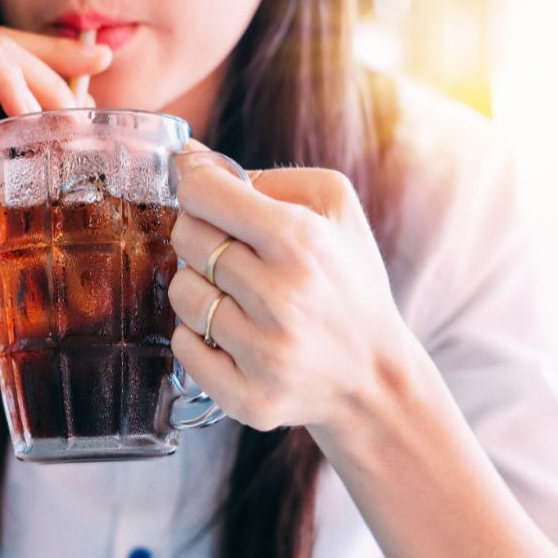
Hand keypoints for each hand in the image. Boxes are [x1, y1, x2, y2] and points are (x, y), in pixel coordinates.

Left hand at [168, 157, 409, 431]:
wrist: (375, 376)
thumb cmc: (349, 282)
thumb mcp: (335, 208)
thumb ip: (267, 177)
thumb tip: (190, 159)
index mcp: (302, 240)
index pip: (203, 193)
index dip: (196, 187)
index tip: (205, 194)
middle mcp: (282, 297)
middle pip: (186, 238)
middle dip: (200, 236)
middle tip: (232, 251)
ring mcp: (265, 353)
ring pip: (182, 294)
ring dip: (200, 289)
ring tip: (237, 296)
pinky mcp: (250, 398)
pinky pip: (183, 348)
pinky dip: (199, 338)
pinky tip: (233, 335)